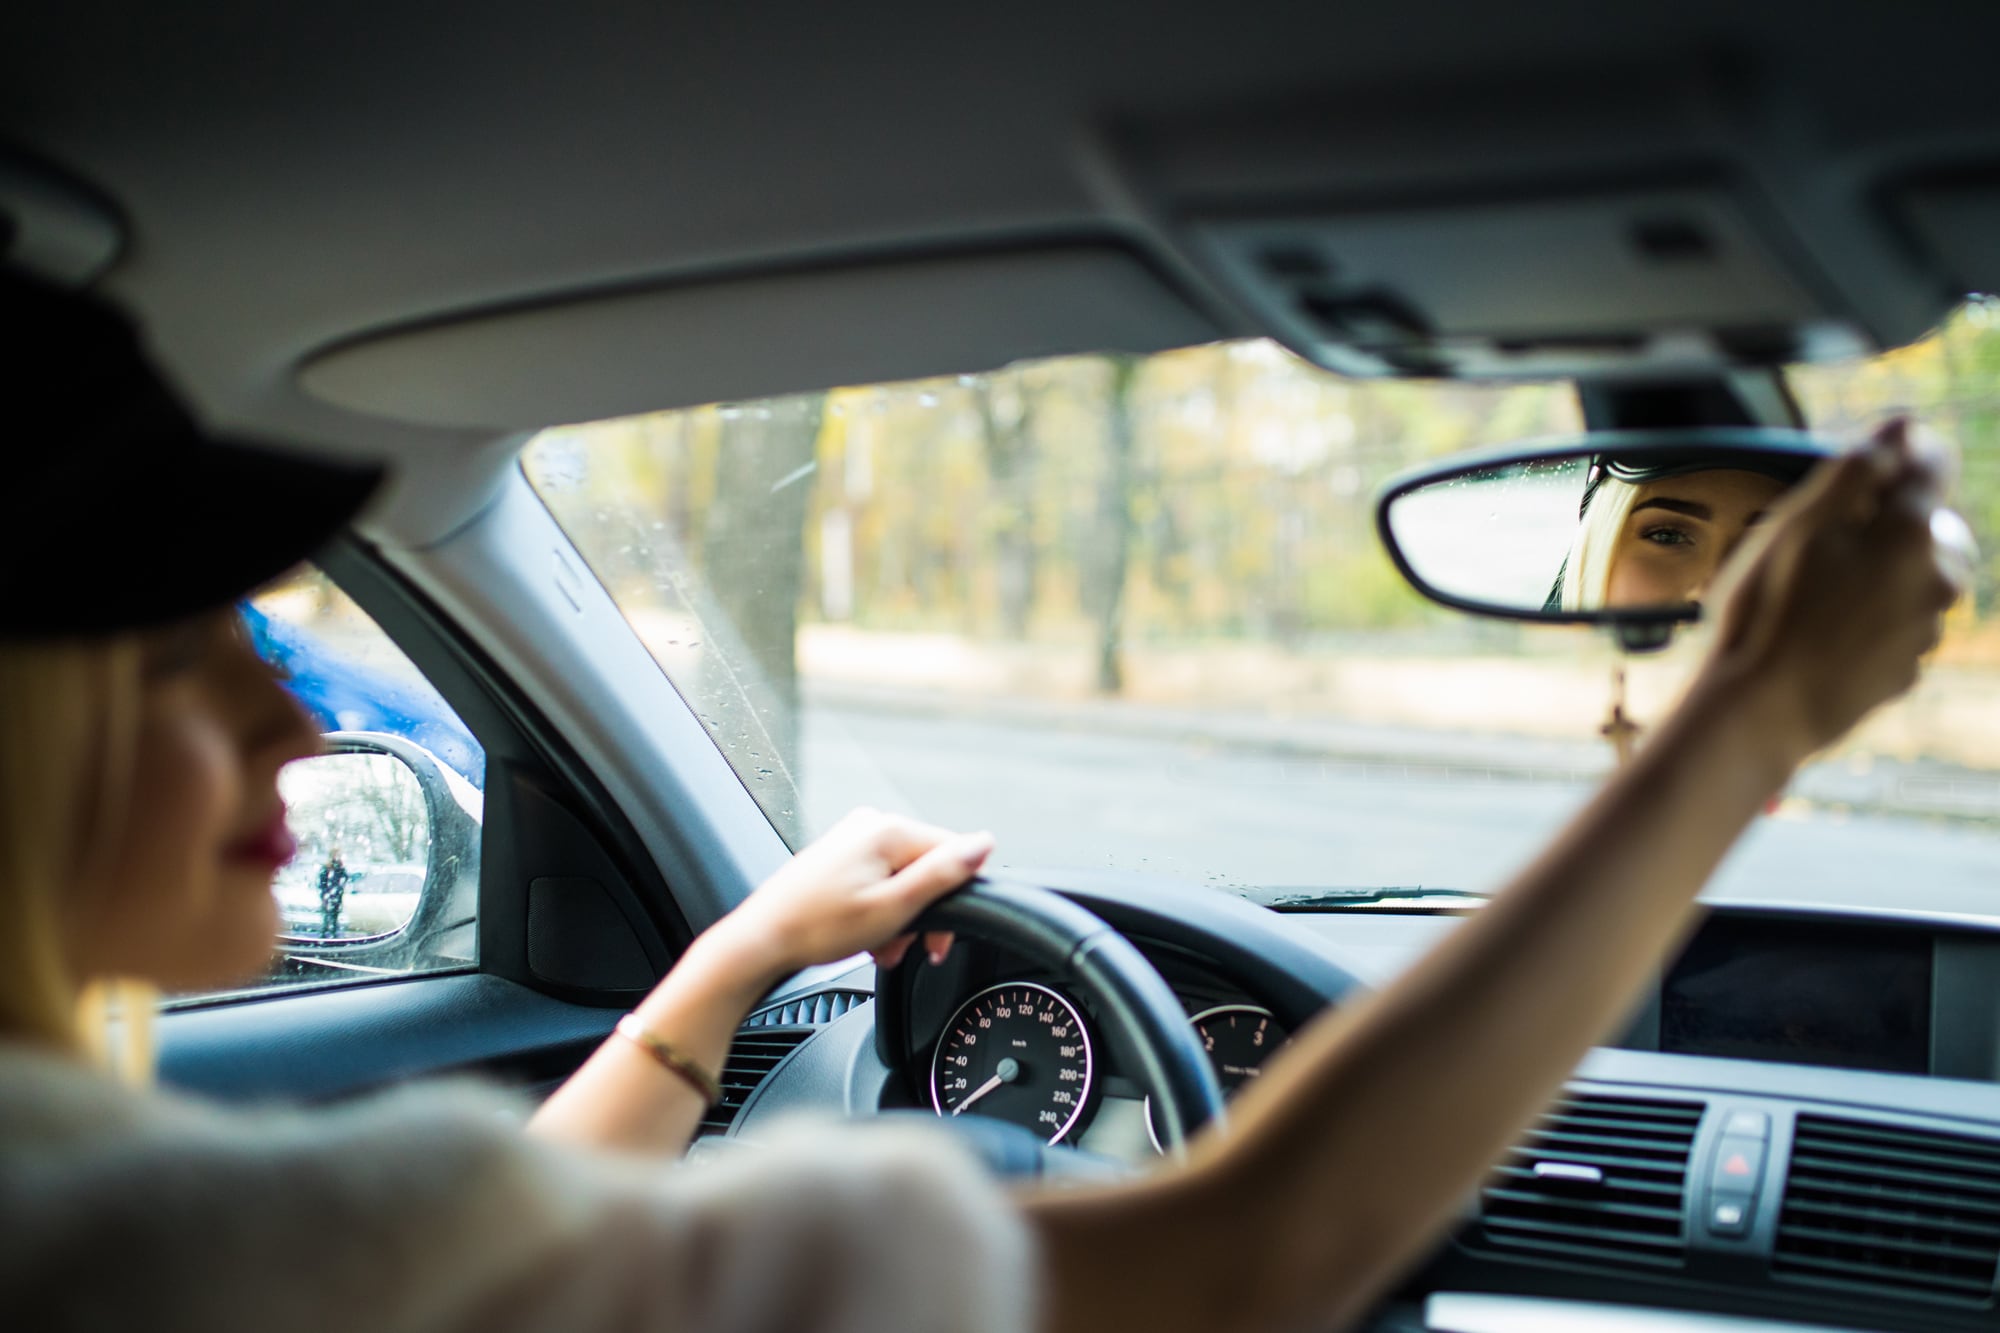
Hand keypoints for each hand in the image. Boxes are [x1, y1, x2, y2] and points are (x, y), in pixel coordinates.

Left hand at [698, 808, 994, 990]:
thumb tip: (985, 843)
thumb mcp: (893, 907)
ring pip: (901, 879)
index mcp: (888, 829)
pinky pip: (877, 880)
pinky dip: (879, 910)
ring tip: (880, 946)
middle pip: (926, 868)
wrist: (762, 941)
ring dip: (900, 917)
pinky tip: (866, 936)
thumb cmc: (817, 927)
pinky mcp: (838, 856)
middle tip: (906, 948)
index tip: (938, 940)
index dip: (954, 901)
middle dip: (922, 913)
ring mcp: (851, 838)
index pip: (952, 854)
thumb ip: (943, 874)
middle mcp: (870, 824)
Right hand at [1701, 417, 1965, 761]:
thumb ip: (1856, 469)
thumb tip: (1901, 429)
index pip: (1932, 463)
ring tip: (1811, 594)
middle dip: (1882, 523)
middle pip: (1924, 526)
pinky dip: (1866, 622)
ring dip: (1874, 575)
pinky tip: (1817, 634)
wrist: (1760, 711)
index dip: (1897, 452)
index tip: (1862, 460)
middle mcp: (1938, 579)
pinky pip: (1892, 628)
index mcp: (1912, 532)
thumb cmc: (1768, 612)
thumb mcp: (1797, 524)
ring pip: (1909, 580)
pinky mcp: (1904, 671)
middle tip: (1818, 540)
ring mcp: (1926, 631)